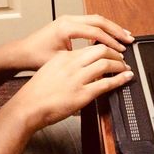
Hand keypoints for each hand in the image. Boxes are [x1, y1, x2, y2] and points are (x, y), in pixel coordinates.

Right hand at [5, 44, 133, 131]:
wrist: (27, 107)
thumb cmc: (35, 93)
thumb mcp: (49, 71)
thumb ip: (64, 66)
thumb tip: (79, 67)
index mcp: (63, 57)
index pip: (89, 47)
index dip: (104, 48)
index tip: (110, 51)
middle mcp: (71, 65)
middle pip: (100, 50)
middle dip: (115, 52)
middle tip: (121, 57)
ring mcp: (77, 79)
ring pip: (106, 63)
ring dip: (120, 64)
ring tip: (125, 67)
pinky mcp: (82, 94)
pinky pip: (106, 83)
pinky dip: (120, 79)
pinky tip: (126, 77)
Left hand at [16, 14, 133, 68]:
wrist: (21, 52)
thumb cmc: (36, 57)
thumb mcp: (60, 61)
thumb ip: (81, 60)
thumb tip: (100, 64)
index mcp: (66, 27)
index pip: (95, 31)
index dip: (111, 41)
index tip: (121, 50)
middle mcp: (68, 20)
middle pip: (99, 20)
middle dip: (116, 30)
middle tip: (129, 39)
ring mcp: (68, 19)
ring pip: (95, 19)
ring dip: (110, 28)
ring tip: (124, 36)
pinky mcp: (67, 23)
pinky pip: (89, 22)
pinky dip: (102, 28)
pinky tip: (110, 36)